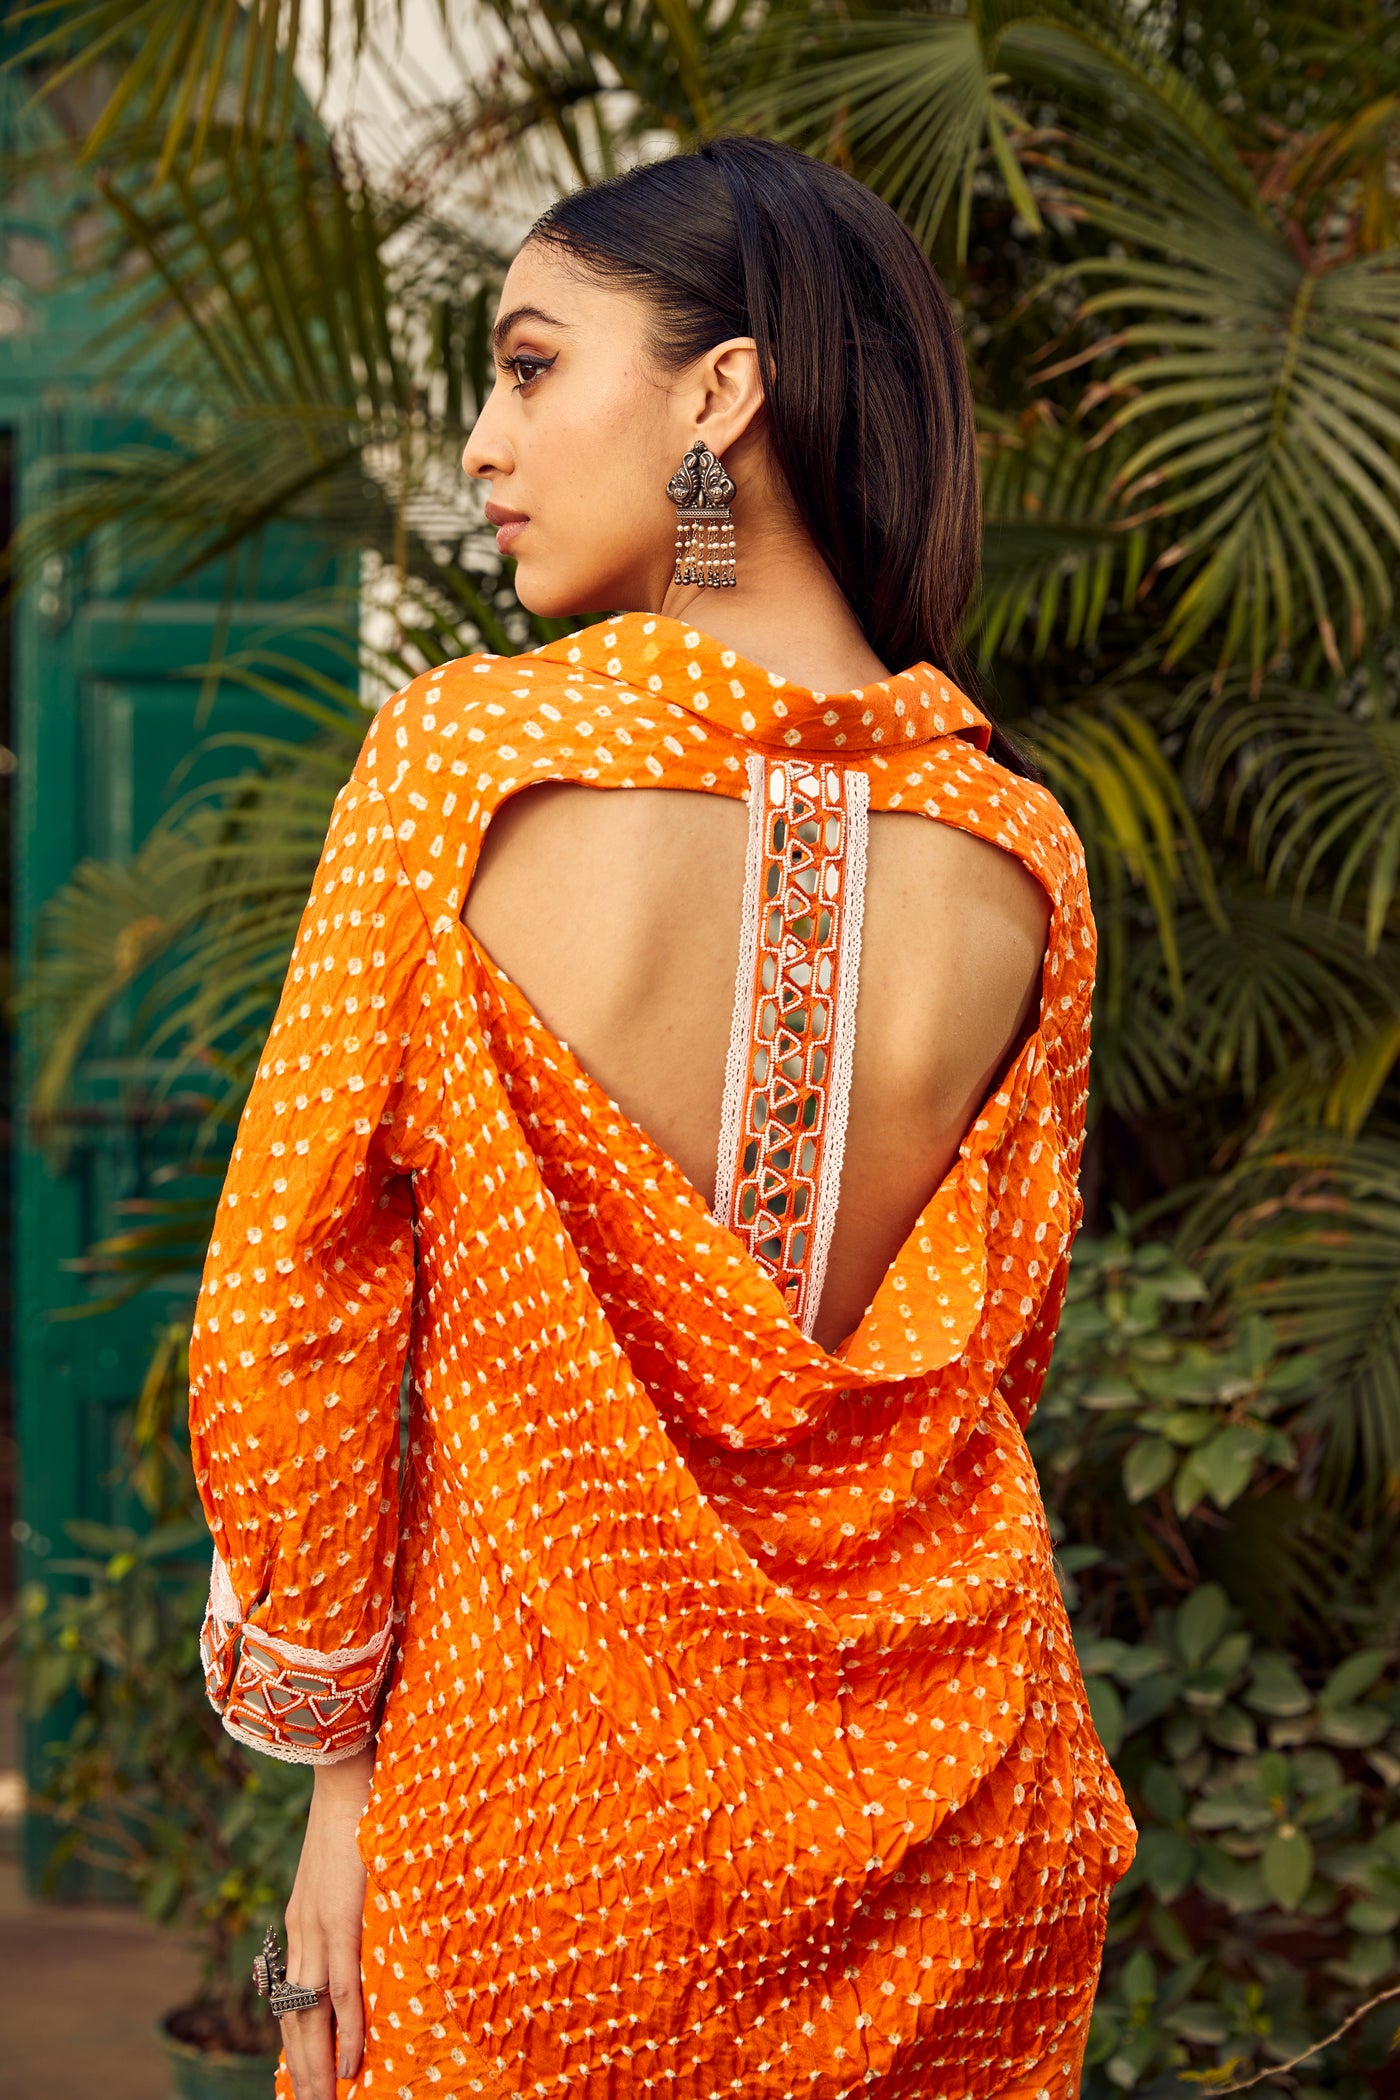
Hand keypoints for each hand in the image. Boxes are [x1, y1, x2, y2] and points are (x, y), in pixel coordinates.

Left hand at [280, 1746, 374, 2098]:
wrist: (347, 1767)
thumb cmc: (357, 1809)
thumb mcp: (347, 1867)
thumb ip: (352, 1900)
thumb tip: (374, 1924)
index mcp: (302, 1920)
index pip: (294, 1997)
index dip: (299, 2043)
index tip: (307, 2080)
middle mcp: (301, 1931)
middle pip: (296, 2019)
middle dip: (304, 2071)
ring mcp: (317, 1927)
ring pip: (312, 2016)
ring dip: (319, 2067)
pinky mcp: (339, 1917)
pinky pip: (343, 1989)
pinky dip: (348, 2031)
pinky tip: (352, 2065)